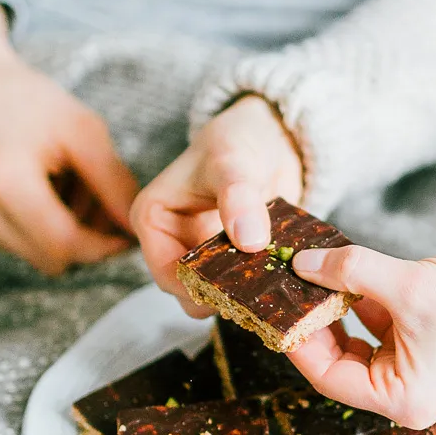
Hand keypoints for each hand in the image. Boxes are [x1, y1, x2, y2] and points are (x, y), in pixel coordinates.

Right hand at [0, 0, 138, 275]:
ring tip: (65, 186)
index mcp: (3, 180)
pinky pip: (14, 244)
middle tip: (98, 201)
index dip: (104, 246)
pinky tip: (39, 189)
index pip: (65, 245)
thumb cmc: (27, 99)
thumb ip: (114, 185)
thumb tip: (138, 230)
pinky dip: (36, 228)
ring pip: (35, 255)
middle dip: (84, 239)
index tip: (127, 233)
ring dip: (61, 234)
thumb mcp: (83, 131)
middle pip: (52, 258)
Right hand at [130, 94, 303, 305]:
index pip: (165, 273)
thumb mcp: (233, 161)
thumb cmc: (237, 140)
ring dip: (244, 295)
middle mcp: (170, 241)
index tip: (234, 294)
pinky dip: (260, 287)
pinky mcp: (228, 260)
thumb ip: (238, 196)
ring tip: (275, 291)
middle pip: (190, 289)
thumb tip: (248, 241)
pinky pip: (241, 286)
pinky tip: (283, 286)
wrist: (268, 138)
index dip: (196, 289)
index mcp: (152, 219)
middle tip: (260, 296)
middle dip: (222, 296)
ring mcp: (200, 253)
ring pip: (216, 293)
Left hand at [287, 247, 435, 427]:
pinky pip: (373, 331)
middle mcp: (401, 396)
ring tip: (310, 275)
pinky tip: (343, 275)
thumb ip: (350, 272)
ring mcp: (409, 374)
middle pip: (337, 362)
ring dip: (334, 310)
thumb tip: (301, 264)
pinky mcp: (416, 350)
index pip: (328, 377)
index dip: (297, 342)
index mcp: (399, 400)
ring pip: (352, 344)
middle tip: (286, 286)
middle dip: (314, 323)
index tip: (276, 308)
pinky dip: (358, 304)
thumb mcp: (408, 283)